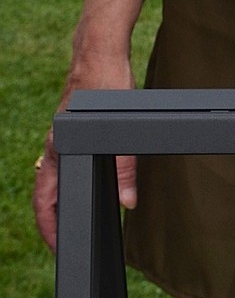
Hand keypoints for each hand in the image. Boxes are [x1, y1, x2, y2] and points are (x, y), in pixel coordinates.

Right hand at [33, 49, 136, 250]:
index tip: (57, 246)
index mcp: (60, 149)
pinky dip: (69, 181)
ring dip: (59, 201)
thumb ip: (125, 166)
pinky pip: (65, 163)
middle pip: (46, 193)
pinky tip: (86, 184)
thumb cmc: (107, 83)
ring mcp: (62, 138)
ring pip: (53, 178)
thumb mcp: (121, 129)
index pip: (44, 199)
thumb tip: (126, 201)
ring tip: (74, 221)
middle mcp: (57, 146)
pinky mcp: (73, 130)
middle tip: (66, 241)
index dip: (49, 226)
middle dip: (52, 220)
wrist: (100, 51)